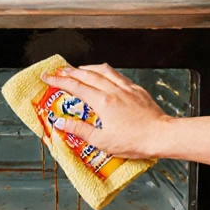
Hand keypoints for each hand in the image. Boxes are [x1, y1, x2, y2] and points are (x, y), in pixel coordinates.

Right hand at [39, 64, 172, 159]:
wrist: (162, 136)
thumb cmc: (135, 141)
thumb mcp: (102, 141)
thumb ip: (80, 130)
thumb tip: (61, 122)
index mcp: (103, 102)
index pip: (75, 87)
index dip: (58, 81)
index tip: (47, 77)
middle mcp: (114, 91)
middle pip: (88, 75)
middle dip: (71, 72)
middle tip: (59, 71)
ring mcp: (127, 89)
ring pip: (104, 71)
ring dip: (89, 68)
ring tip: (80, 69)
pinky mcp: (138, 90)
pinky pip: (118, 76)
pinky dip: (107, 72)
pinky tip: (105, 76)